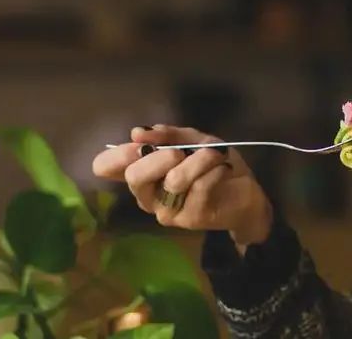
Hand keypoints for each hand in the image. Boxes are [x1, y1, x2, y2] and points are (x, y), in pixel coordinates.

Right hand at [92, 125, 273, 248]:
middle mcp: (147, 195)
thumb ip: (168, 135)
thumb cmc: (213, 165)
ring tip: (214, 156)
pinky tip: (222, 170)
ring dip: (199, 160)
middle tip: (180, 152)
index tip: (139, 143)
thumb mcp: (193, 141)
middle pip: (135, 176)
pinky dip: (214, 171)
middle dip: (160, 156)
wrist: (246, 192)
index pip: (106, 167)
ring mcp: (167, 210)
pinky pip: (200, 187)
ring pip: (174, 180)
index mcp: (142, 173)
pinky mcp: (190, 218)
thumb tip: (137, 132)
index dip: (116, 154)